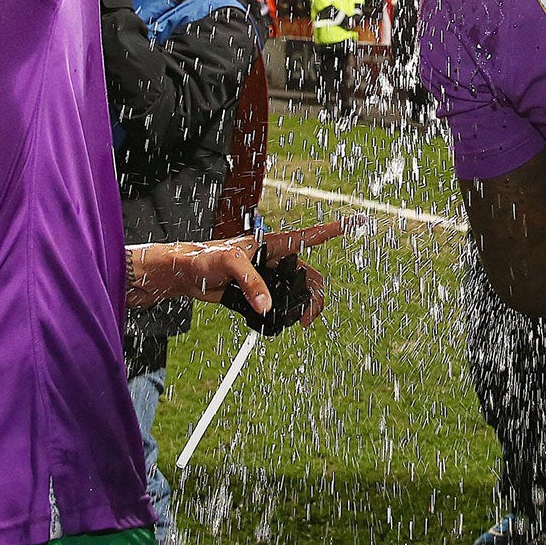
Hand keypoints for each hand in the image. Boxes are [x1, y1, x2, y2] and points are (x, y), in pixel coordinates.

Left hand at [125, 218, 354, 322]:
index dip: (335, 229)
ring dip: (303, 307)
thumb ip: (250, 282)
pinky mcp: (258, 290)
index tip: (359, 220)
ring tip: (299, 324)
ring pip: (298, 291)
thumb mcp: (228, 265)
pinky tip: (279, 322)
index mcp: (272, 243)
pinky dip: (285, 313)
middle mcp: (274, 258)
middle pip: (309, 275)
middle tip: (308, 320)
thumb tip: (267, 307)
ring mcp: (268, 275)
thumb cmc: (204, 258)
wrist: (186, 274)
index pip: (309, 236)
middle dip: (316, 296)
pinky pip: (281, 302)